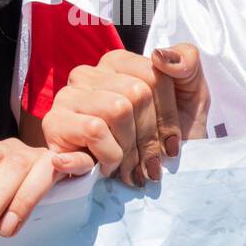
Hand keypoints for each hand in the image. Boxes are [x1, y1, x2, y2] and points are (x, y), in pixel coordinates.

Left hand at [0, 137, 93, 242]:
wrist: (52, 172)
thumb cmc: (11, 191)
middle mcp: (19, 152)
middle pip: (7, 167)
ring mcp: (44, 158)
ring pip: (33, 170)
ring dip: (18, 203)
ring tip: (4, 232)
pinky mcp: (69, 167)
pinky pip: (75, 161)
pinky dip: (70, 163)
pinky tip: (60, 170)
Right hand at [43, 43, 209, 188]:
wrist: (135, 191)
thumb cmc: (163, 139)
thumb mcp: (190, 96)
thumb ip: (186, 60)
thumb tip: (159, 55)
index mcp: (117, 62)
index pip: (153, 76)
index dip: (169, 116)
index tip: (172, 144)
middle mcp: (88, 73)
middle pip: (136, 94)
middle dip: (150, 138)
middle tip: (150, 163)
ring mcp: (67, 96)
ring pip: (117, 109)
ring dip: (131, 151)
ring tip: (129, 167)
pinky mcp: (54, 122)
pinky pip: (94, 129)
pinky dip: (109, 156)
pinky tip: (105, 167)